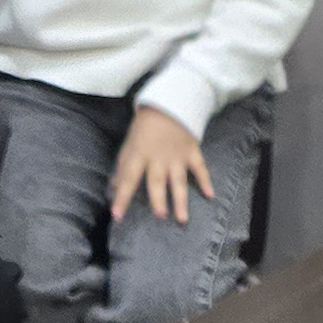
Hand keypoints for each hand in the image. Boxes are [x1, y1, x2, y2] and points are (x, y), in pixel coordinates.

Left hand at [109, 105, 211, 226]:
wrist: (169, 103)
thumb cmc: (145, 126)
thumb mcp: (129, 143)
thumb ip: (124, 165)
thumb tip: (113, 186)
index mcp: (139, 155)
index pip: (128, 179)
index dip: (122, 198)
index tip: (117, 215)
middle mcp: (158, 158)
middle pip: (157, 181)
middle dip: (158, 198)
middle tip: (159, 215)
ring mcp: (177, 156)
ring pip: (179, 181)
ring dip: (180, 200)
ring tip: (182, 219)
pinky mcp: (191, 151)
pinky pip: (200, 168)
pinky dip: (206, 181)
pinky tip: (210, 195)